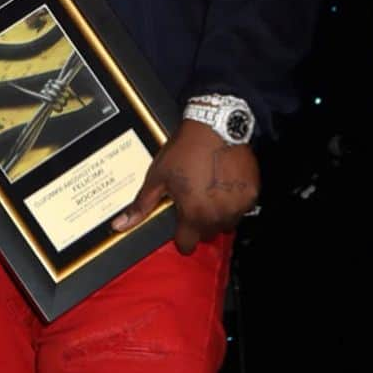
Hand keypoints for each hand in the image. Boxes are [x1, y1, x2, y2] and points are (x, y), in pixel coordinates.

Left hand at [111, 119, 259, 254]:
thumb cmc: (184, 151)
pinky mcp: (252, 194)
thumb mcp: (158, 176)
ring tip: (208, 190)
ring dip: (217, 214)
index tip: (180, 225)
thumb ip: (141, 205)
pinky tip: (224, 183)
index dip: (180, 237)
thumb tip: (120, 225)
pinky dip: (233, 200)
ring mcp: (238, 206)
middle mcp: (218, 216)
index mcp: (194, 215)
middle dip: (198, 222)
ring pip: (226, 223)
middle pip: (206, 234)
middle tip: (193, 199)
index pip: (187, 245)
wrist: (215, 126)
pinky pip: (241, 208)